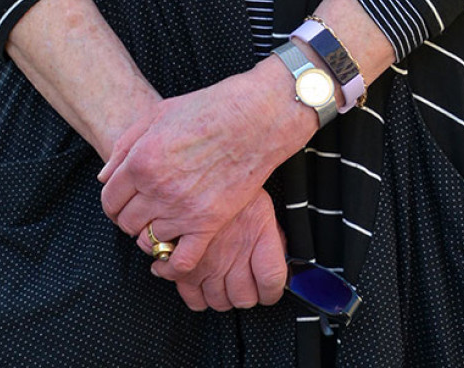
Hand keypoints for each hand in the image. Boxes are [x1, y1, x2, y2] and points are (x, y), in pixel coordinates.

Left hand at [98, 65, 312, 273]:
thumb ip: (125, 146)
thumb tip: (104, 176)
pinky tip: (172, 253)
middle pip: (126, 222)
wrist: (252, 119)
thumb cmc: (206, 110)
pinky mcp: (208, 223)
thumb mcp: (157, 114)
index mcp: (141, 161)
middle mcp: (157, 188)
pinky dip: (171, 264)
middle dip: (130, 218)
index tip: (123, 202)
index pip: (110, 199)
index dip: (113, 203)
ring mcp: (182, 209)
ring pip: (148, 242)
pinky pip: (181, 260)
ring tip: (162, 223)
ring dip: (151, 236)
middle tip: (143, 211)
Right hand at [148, 190, 286, 312]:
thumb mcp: (260, 201)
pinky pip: (193, 299)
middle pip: (244, 298)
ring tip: (220, 279)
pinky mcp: (182, 264)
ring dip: (221, 295)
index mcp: (257, 235)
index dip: (272, 290)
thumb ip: (270, 233)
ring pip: (218, 301)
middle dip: (245, 294)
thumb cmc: (226, 177)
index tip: (269, 289)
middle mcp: (234, 254)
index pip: (272, 281)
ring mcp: (207, 262)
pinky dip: (196, 296)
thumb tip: (281, 255)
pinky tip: (200, 281)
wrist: (194, 162)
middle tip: (241, 281)